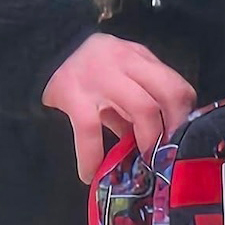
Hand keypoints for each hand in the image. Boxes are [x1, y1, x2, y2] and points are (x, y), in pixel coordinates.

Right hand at [43, 33, 195, 181]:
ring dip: (148, 140)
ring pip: (143, 108)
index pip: (177, 84)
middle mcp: (124, 62)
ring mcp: (99, 77)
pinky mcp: (73, 96)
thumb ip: (138, 99)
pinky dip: (92, 157)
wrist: (40, 50)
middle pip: (169, 93)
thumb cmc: (86, 69)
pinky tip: (90, 174)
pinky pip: (90, 131)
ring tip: (143, 161)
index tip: (182, 136)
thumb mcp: (118, 76)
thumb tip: (159, 139)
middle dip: (174, 127)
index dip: (185, 114)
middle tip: (168, 152)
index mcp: (138, 57)